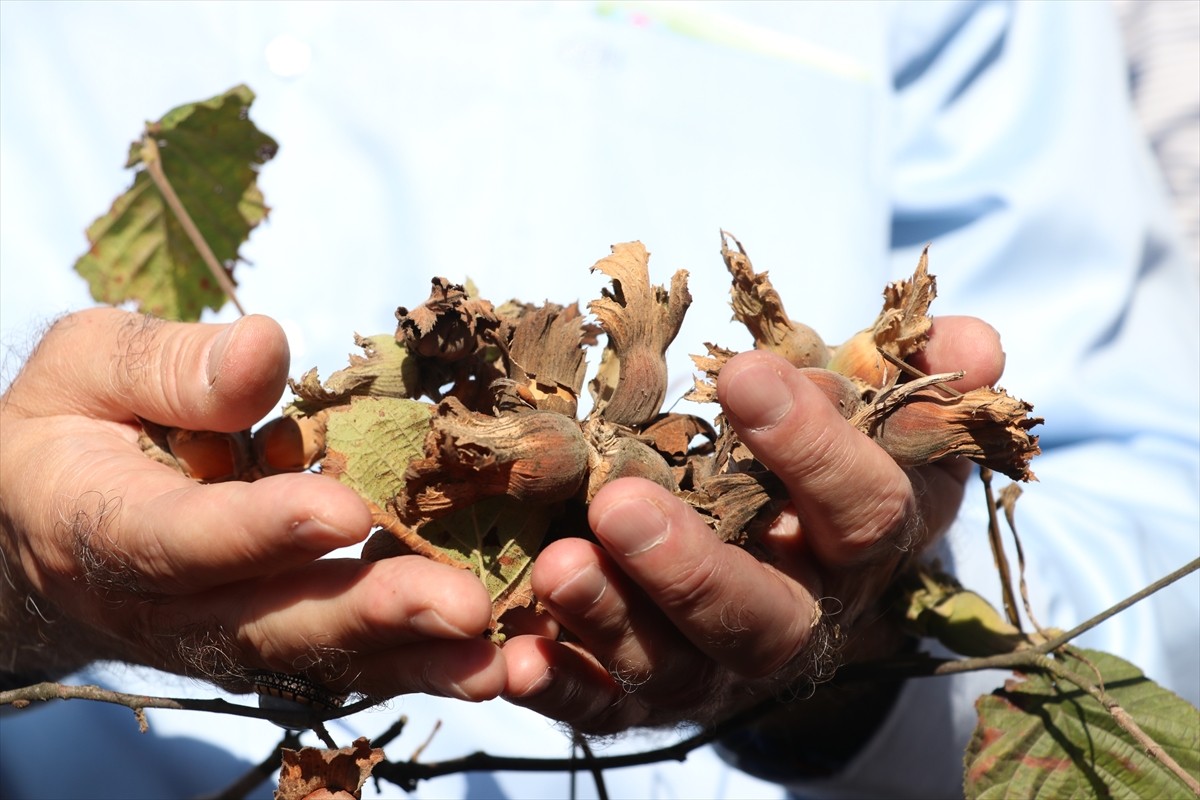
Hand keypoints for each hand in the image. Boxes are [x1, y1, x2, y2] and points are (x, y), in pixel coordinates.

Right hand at [0, 309, 504, 702]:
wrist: (42, 524)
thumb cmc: (70, 425)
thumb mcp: (86, 367)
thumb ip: (166, 365)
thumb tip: (264, 348)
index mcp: (97, 526)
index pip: (180, 539)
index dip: (260, 529)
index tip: (344, 510)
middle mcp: (160, 607)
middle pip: (267, 624)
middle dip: (367, 614)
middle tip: (461, 606)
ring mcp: (218, 637)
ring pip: (315, 660)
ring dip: (410, 662)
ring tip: (496, 658)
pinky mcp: (266, 645)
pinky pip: (340, 662)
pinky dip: (413, 665)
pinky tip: (489, 660)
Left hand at [502, 316, 1005, 732]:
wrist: (795, 576)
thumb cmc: (824, 478)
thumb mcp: (881, 428)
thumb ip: (917, 380)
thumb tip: (969, 342)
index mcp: (861, 548)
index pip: (864, 509)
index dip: (815, 448)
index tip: (745, 372)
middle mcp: (799, 619)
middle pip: (762, 613)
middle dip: (694, 566)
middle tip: (621, 506)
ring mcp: (719, 666)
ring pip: (675, 662)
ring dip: (613, 618)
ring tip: (556, 568)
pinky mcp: (650, 696)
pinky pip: (608, 708)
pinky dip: (565, 688)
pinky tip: (517, 659)